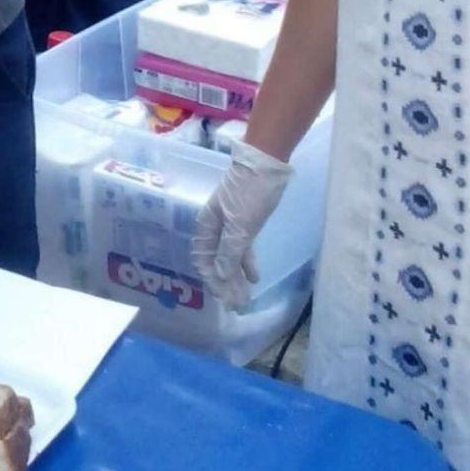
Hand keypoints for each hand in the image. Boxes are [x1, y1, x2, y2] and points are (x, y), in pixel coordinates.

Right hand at [191, 139, 292, 307]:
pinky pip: (242, 249)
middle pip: (216, 262)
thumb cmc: (249, 192)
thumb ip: (230, 251)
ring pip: (230, 257)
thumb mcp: (240, 224)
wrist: (265, 164)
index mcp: (207, 226)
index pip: (204, 260)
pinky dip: (246, 263)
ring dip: (236, 277)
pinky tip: (253, 277)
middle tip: (236, 306)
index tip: (223, 300)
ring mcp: (230, 225)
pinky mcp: (244, 223)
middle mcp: (215, 228)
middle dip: (225, 284)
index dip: (212, 281)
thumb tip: (220, 277)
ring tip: (244, 297)